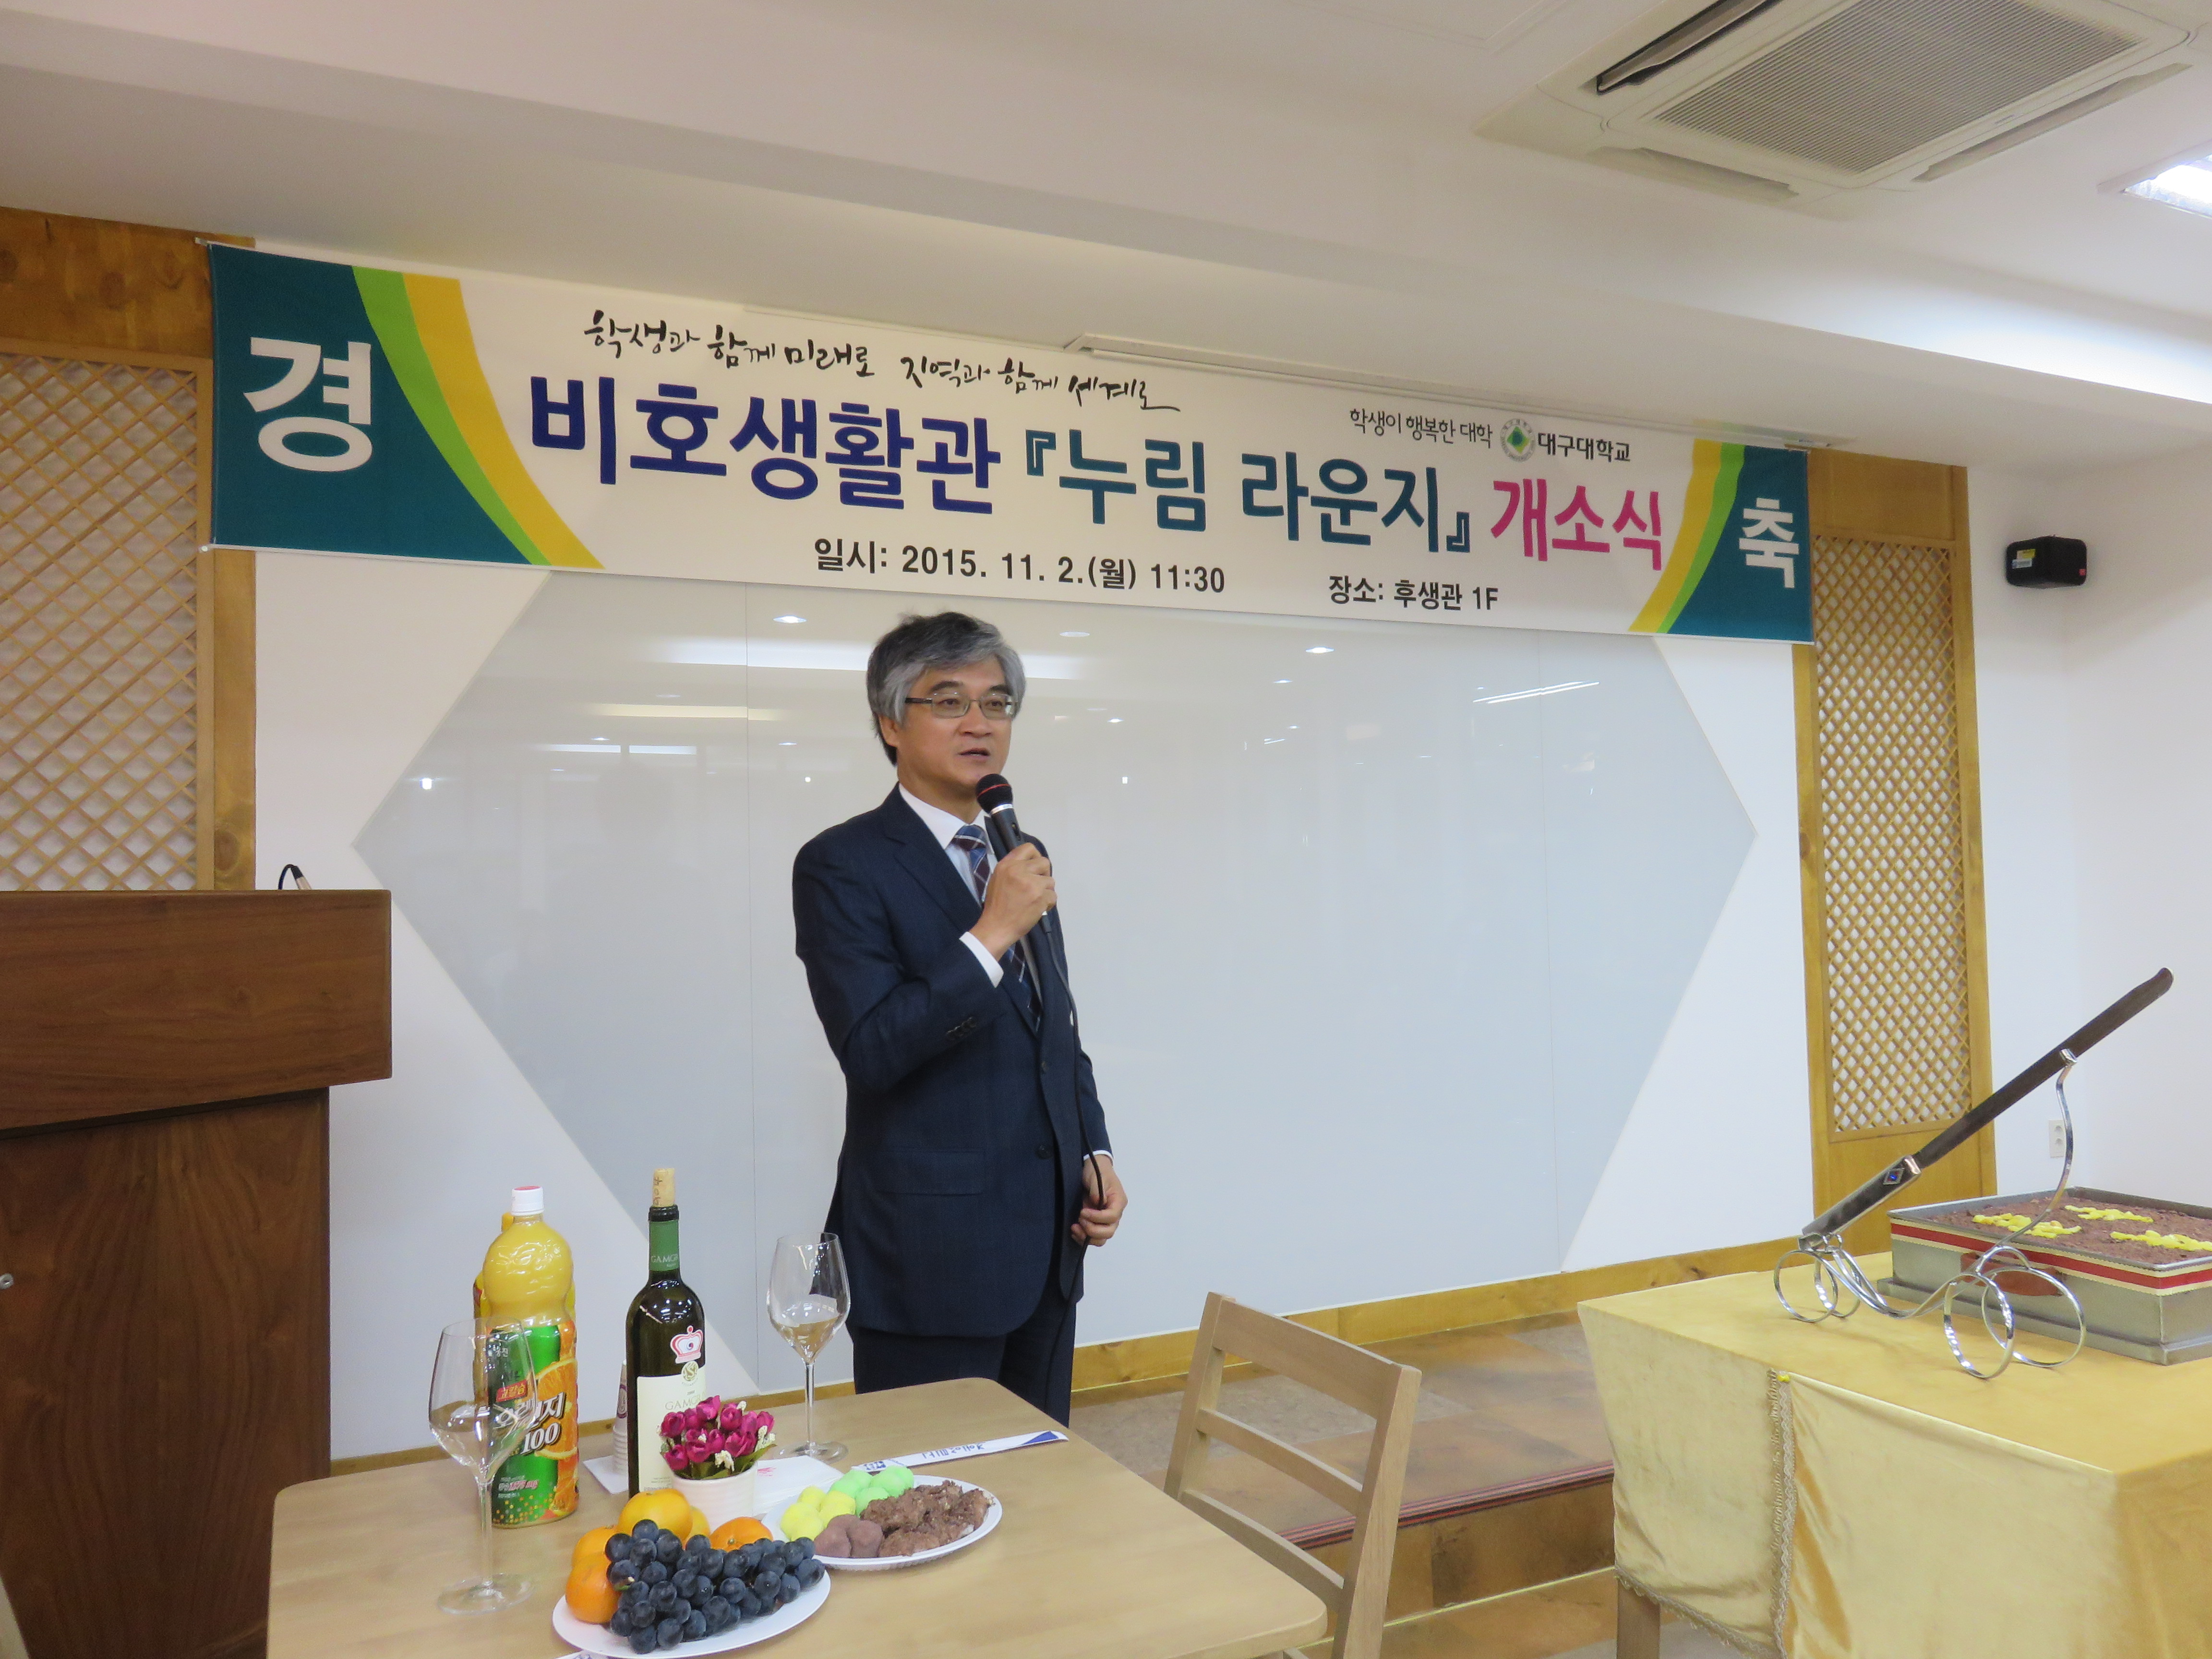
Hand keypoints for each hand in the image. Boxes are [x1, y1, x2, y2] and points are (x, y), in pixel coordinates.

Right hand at [972, 842, 1054, 958]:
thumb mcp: (998, 879)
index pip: (1028, 848)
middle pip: (1045, 862)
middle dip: (1044, 874)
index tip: (1034, 868)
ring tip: (1034, 900)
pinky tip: (1037, 909)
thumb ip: (1013, 869)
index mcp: (1007, 865)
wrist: (996, 927)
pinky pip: (1053, 896)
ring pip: (1051, 881)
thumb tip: (1030, 864)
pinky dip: (1048, 903)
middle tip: (1037, 886)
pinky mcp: (1040, 897)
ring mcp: (1031, 883)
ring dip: (1046, 891)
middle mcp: (1019, 870)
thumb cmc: (996, 905)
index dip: (1035, 857)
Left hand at [1072, 1154, 1126, 1246]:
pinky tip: (1075, 1231)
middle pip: (1109, 1232)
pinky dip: (1083, 1238)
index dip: (1097, 1218)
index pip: (1112, 1217)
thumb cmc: (1098, 1171)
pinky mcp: (1097, 1223)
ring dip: (1087, 1237)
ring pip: (1102, 1239)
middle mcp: (1115, 1214)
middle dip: (1092, 1230)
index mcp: (1118, 1202)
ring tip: (1074, 1228)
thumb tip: (1097, 1202)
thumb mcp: (1097, 1177)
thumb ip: (1097, 1190)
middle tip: (1080, 1219)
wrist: (1094, 1169)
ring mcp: (1106, 1221)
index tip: (1083, 1211)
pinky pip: (1094, 1238)